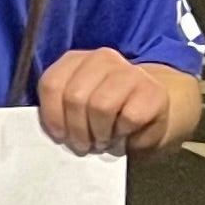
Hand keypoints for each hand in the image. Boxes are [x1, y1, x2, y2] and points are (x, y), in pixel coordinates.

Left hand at [39, 47, 190, 155]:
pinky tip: (122, 135)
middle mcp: (102, 59)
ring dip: (99, 133)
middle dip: (76, 129)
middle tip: (83, 145)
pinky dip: (122, 133)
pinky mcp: (153, 91)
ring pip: (101, 106)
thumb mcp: (74, 110)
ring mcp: (130, 72)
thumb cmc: (104, 115)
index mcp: (75, 61)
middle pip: (75, 96)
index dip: (52, 116)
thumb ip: (58, 111)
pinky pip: (129, 117)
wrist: (148, 114)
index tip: (60, 136)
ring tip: (101, 141)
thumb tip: (55, 131)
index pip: (52, 84)